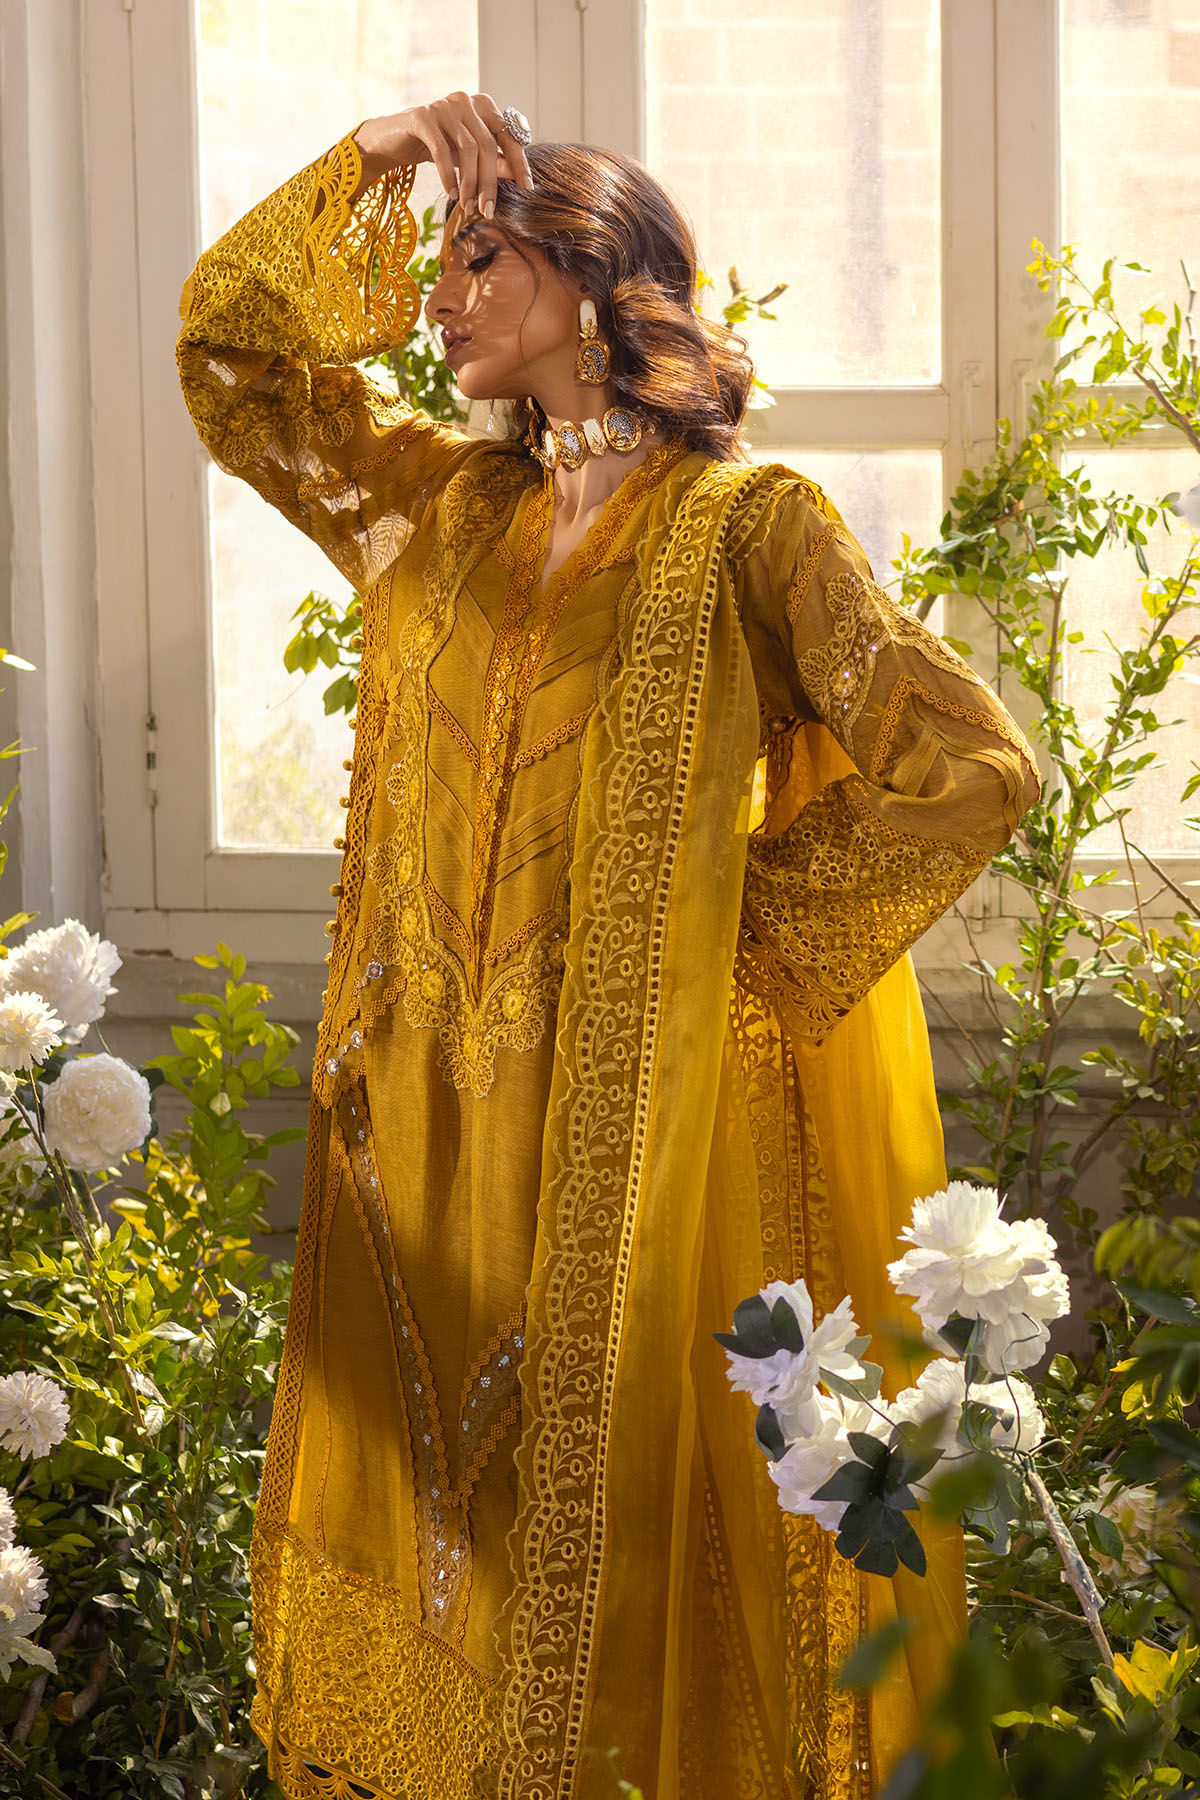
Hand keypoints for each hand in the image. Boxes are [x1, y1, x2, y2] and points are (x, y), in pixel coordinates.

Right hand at [354, 94, 534, 216]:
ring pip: (467, 148)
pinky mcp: (421, 116)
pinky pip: (441, 150)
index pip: (509, 133)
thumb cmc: (436, 147)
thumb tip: (517, 174)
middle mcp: (465, 100)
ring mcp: (444, 105)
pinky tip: (452, 193)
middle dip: (490, 181)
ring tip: (468, 206)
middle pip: (488, 144)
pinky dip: (448, 175)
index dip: (520, 161)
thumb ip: (493, 160)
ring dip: (470, 182)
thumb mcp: (468, 157)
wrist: (394, 139)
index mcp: (482, 105)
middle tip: (488, 210)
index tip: (527, 188)